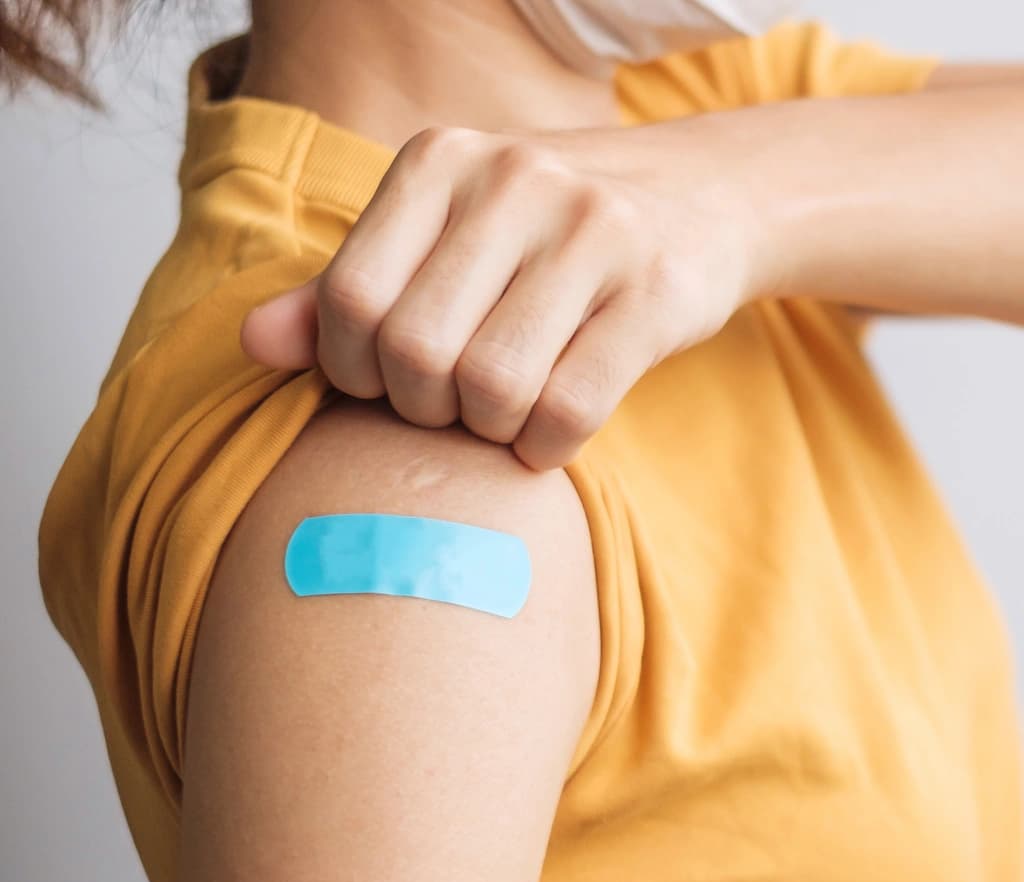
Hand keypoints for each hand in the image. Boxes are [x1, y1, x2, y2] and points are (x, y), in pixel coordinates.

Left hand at [240, 121, 756, 469]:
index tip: (387, 382)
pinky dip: (546, 446)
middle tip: (451, 405)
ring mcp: (593, 231)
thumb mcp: (441, 237)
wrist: (700, 198)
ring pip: (494, 387)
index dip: (353, 369)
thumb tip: (251, 342)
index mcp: (441, 162)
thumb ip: (345, 287)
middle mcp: (514, 180)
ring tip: (502, 414)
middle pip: (417, 352)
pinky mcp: (656, 292)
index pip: (349, 299)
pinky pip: (570, 408)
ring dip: (488, 430)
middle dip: (424, 408)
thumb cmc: (545, 236)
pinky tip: (548, 432)